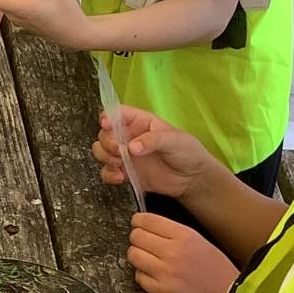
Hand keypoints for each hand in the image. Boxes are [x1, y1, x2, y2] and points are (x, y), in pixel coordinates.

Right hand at [93, 106, 217, 202]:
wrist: (192, 179)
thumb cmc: (187, 152)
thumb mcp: (174, 140)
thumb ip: (153, 140)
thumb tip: (132, 147)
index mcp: (140, 122)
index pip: (118, 113)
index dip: (108, 117)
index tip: (106, 125)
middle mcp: (129, 137)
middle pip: (105, 133)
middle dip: (107, 142)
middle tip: (119, 151)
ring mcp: (126, 156)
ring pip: (101, 151)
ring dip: (104, 157)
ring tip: (119, 164)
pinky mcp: (125, 173)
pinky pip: (107, 172)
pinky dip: (108, 175)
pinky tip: (121, 178)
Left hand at [127, 214, 237, 292]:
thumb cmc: (218, 271)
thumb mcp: (201, 242)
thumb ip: (175, 234)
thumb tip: (149, 228)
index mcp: (185, 235)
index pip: (148, 220)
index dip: (138, 222)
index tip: (137, 224)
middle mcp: (173, 251)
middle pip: (136, 237)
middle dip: (137, 240)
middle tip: (143, 244)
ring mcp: (165, 272)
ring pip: (134, 255)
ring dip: (138, 257)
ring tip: (148, 261)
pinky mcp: (162, 290)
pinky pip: (139, 277)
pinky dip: (143, 276)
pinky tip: (153, 276)